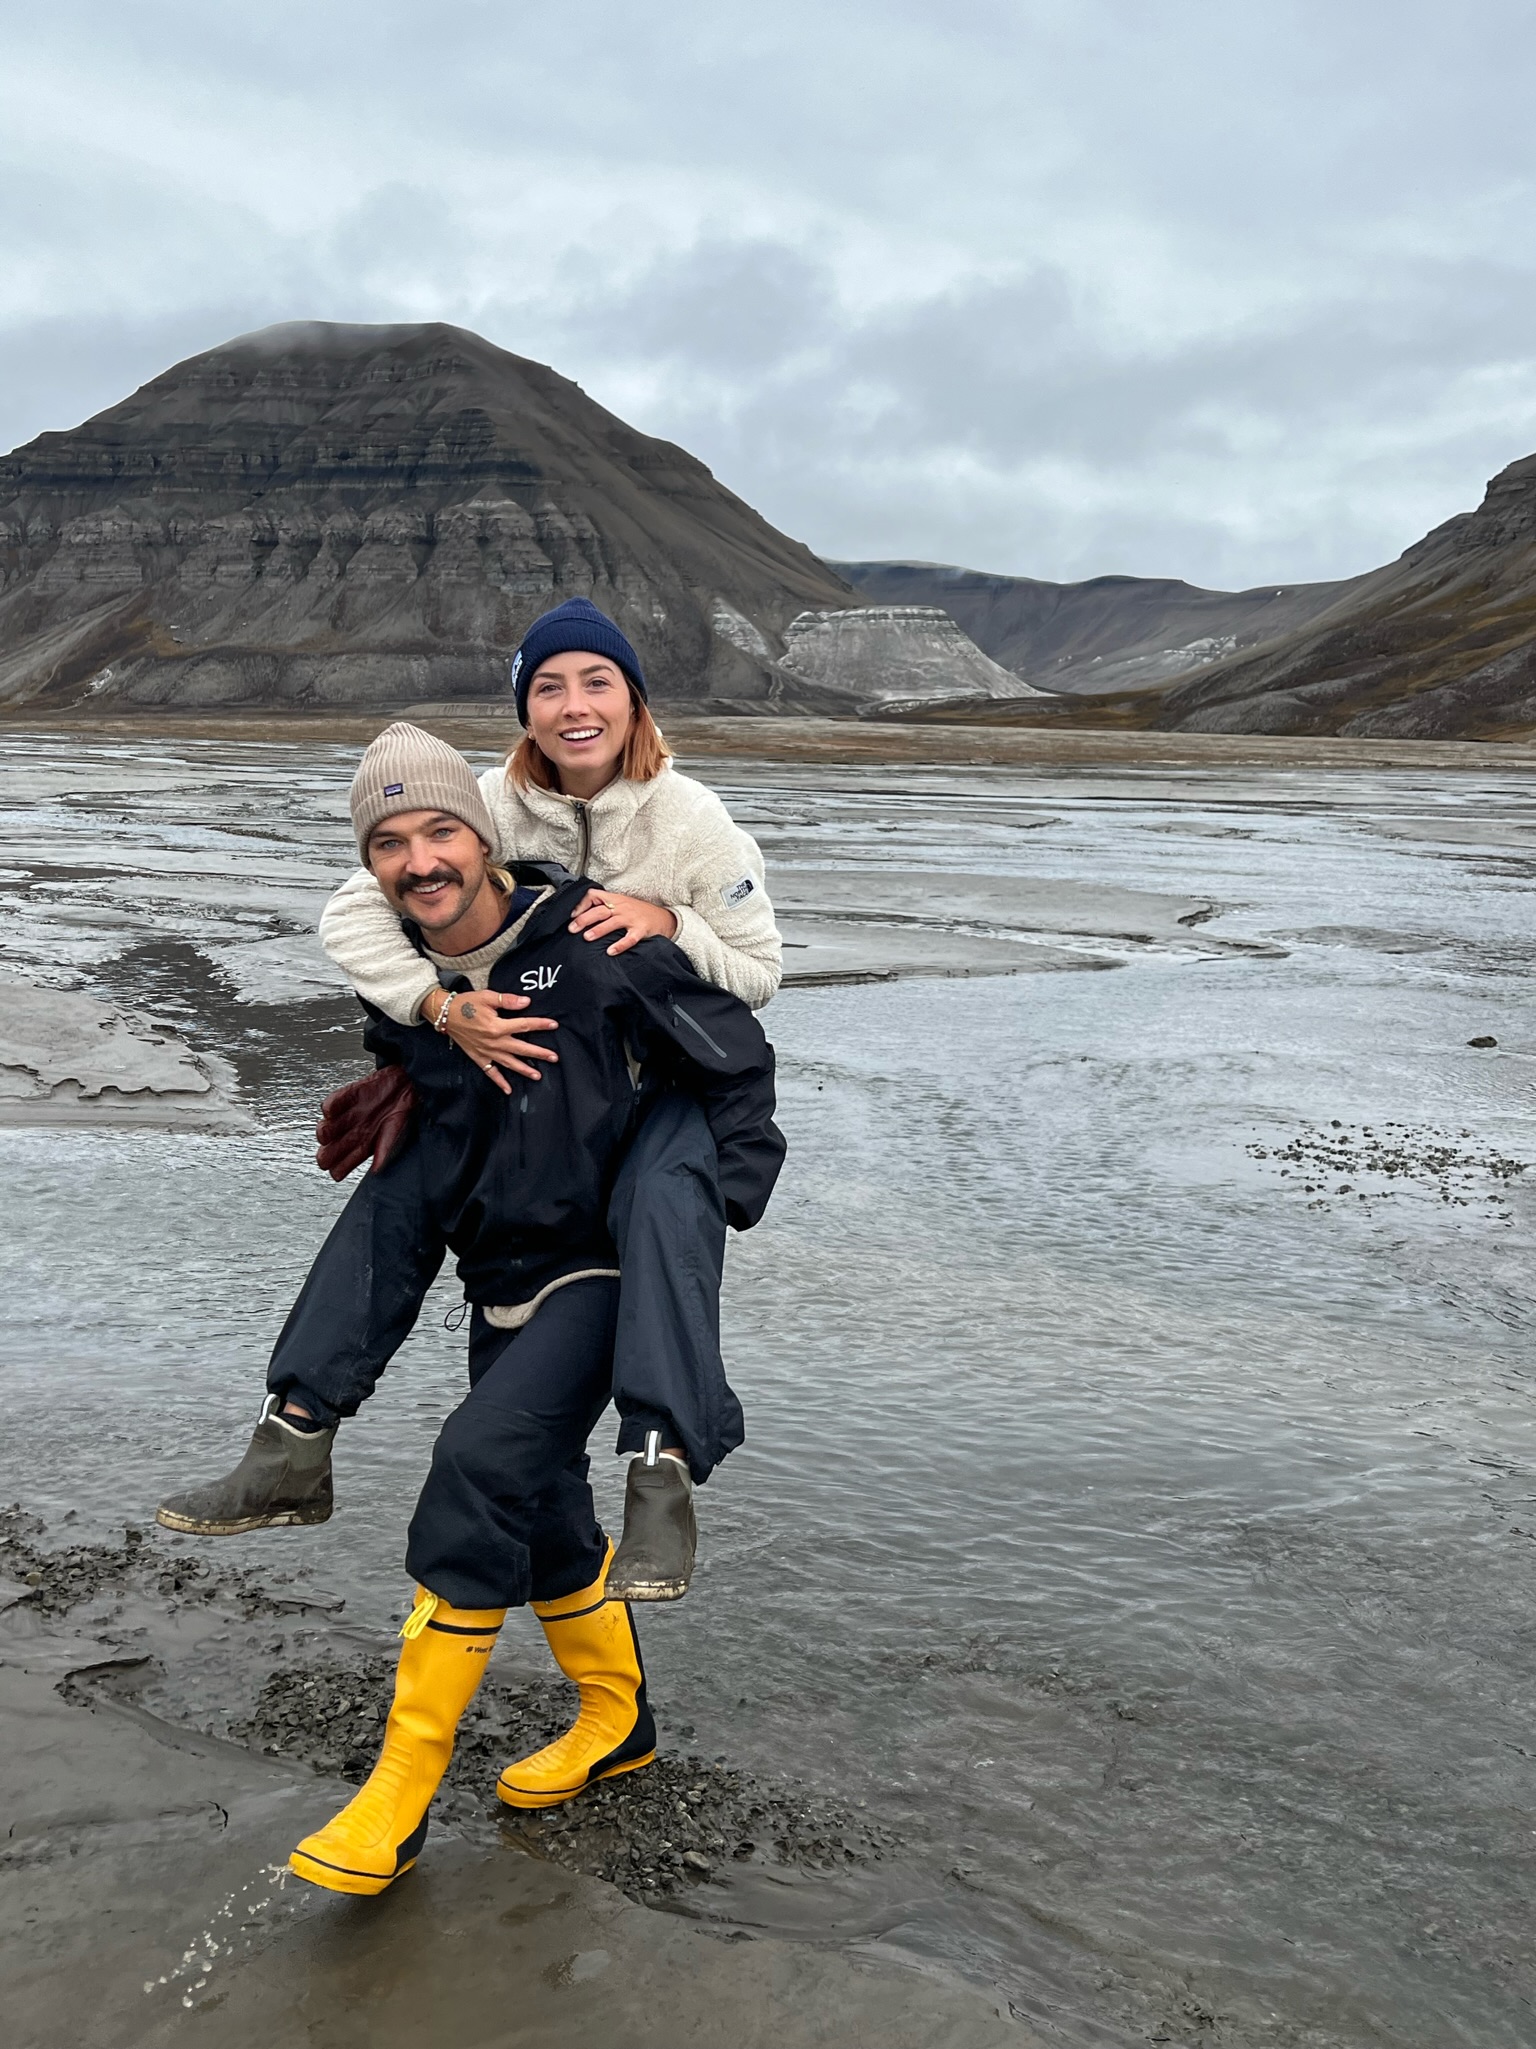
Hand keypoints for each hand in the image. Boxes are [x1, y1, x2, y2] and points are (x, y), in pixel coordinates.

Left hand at [316, 1066, 416, 1180]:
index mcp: (362, 1143)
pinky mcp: (345, 1097)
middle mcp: (350, 1132)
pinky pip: (330, 1104)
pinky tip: (330, 1113)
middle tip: (327, 1154)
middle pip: (329, 1150)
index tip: (335, 1171)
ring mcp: (345, 1115)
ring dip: (324, 1132)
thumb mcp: (394, 1133)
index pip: (344, 1163)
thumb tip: (376, 1169)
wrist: (404, 1085)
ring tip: (326, 1132)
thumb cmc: (399, 1110)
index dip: (338, 1169)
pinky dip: (329, 1108)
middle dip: (327, 1154)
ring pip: (325, 1129)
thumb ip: (383, 1151)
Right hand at [436, 988, 558, 1093]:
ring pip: (509, 1063)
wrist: (445, 1014)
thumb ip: (508, 1000)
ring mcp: (487, 1052)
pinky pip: (490, 1073)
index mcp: (497, 1026)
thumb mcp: (487, 997)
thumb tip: (526, 1002)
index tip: (554, 1025)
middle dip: (539, 1053)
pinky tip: (508, 1090)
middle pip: (521, 1049)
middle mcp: (494, 1042)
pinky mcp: (478, 1058)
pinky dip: (499, 1082)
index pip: (524, 1026)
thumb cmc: (466, 1003)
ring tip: (538, 1075)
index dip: (540, 1024)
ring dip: (524, 1070)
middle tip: (554, 1057)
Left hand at [568, 887, 678, 954]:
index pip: (594, 895)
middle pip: (600, 910)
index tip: (572, 915)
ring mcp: (632, 918)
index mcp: (615, 899)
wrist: (664, 918)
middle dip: (584, 919)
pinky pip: (629, 938)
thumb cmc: (639, 913)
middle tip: (572, 929)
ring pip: (612, 922)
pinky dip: (620, 945)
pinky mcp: (641, 930)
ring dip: (599, 930)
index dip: (581, 904)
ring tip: (587, 937)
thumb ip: (605, 908)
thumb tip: (580, 918)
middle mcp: (622, 907)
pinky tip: (611, 951)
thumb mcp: (622, 905)